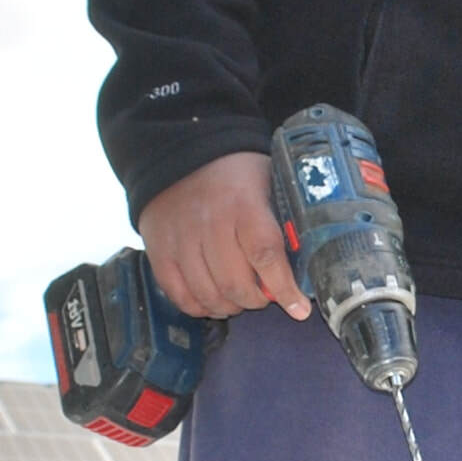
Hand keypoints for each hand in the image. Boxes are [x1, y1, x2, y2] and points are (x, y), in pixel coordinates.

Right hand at [139, 151, 309, 319]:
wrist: (182, 151)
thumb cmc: (235, 173)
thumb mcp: (267, 183)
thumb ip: (281, 222)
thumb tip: (303, 267)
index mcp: (243, 204)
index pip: (265, 255)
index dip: (283, 288)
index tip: (299, 309)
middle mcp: (209, 223)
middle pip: (234, 283)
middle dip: (256, 300)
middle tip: (263, 296)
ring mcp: (180, 239)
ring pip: (207, 294)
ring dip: (229, 306)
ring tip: (238, 299)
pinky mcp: (158, 251)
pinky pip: (179, 294)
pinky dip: (199, 306)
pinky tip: (213, 301)